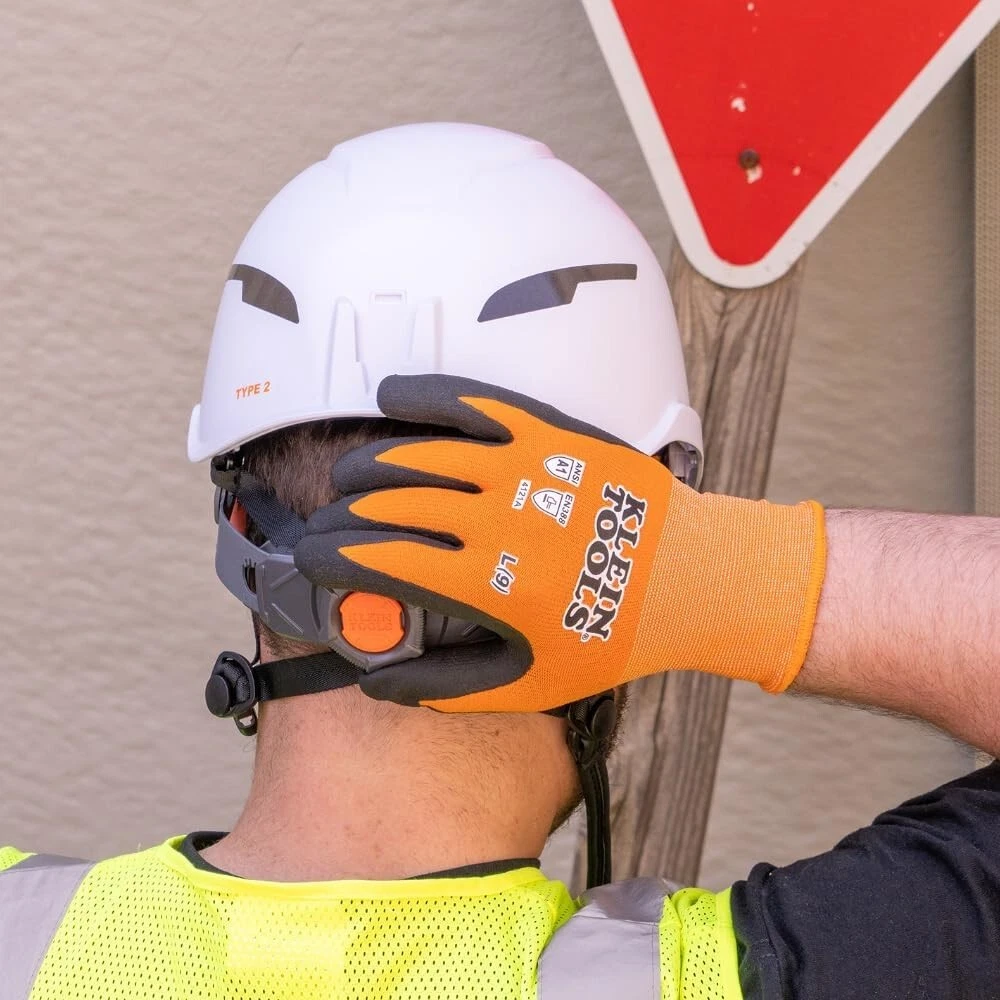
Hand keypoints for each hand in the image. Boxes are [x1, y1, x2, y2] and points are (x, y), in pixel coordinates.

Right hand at [294, 374, 825, 711]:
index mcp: (491, 584)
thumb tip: (378, 684)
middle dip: (344, 516)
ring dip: (372, 464)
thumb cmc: (613, 634)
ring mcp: (525, 469)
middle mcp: (501, 520)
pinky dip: (427, 396)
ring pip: (422, 452)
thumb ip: (449, 686)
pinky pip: (476, 404)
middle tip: (329, 526)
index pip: (383, 561)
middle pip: (392, 504)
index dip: (332, 558)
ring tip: (350, 481)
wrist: (692, 580)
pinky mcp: (551, 434)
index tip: (310, 559)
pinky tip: (392, 396)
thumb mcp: (532, 682)